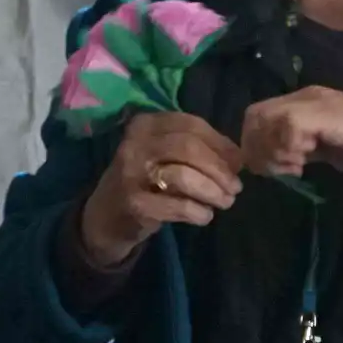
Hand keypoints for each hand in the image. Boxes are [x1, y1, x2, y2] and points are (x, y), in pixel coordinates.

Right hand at [78, 111, 242, 268]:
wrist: (105, 217)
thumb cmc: (143, 181)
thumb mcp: (162, 155)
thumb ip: (195, 149)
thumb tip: (238, 156)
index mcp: (145, 124)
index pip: (191, 125)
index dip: (220, 143)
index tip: (238, 162)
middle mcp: (134, 144)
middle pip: (189, 148)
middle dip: (219, 168)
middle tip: (236, 187)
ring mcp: (131, 174)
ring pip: (184, 176)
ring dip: (213, 191)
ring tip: (225, 202)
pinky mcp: (135, 204)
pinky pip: (178, 206)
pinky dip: (198, 212)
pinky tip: (204, 216)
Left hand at [238, 88, 342, 189]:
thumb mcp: (336, 150)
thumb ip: (309, 149)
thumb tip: (283, 160)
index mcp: (312, 102)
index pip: (261, 115)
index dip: (257, 144)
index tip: (276, 170)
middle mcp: (312, 96)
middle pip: (256, 114)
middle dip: (257, 148)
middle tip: (280, 172)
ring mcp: (321, 103)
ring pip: (267, 118)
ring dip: (271, 150)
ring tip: (295, 168)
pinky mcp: (331, 115)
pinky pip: (289, 127)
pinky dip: (288, 149)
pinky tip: (305, 164)